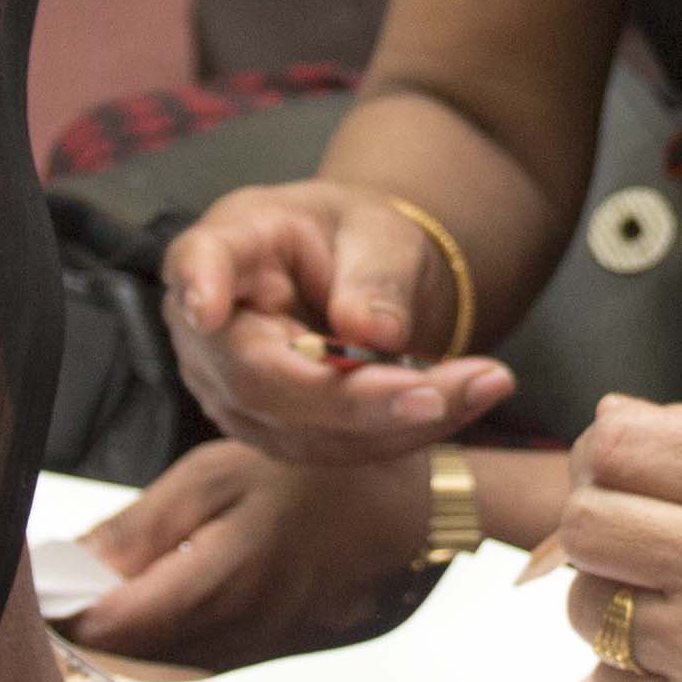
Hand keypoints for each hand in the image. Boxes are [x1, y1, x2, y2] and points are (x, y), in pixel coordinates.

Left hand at [73, 439, 436, 667]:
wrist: (404, 515)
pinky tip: (149, 609)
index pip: (114, 627)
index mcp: (224, 579)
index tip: (40, 588)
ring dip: (121, 641)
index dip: (65, 613)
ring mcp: (256, 654)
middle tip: (57, 591)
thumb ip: (143, 528)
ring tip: (95, 597)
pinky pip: (195, 665)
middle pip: (129, 657)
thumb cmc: (313, 477)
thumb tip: (73, 567)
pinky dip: (161, 644)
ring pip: (160, 668)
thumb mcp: (220, 473)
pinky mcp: (268, 658)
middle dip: (86, 629)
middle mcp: (239, 634)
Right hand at [160, 179, 514, 463]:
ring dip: (399, 422)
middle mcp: (209, 329)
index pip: (198, 264)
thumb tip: (373, 334)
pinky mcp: (273, 433)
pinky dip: (405, 432)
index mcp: (227, 246)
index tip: (209, 307)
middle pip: (260, 376)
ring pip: (303, 429)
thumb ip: (375, 276)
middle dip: (358, 396)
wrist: (358, 278)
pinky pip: (336, 448)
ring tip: (484, 385)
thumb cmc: (355, 238)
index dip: (200, 287)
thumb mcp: (378, 232)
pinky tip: (464, 400)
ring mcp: (231, 391)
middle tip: (447, 389)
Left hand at [549, 400, 681, 681]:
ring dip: (616, 608)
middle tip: (631, 546)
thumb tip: (613, 421)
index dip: (600, 457)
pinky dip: (636, 679)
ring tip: (678, 615)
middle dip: (595, 530)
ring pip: (588, 608)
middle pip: (583, 525)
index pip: (619, 447)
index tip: (611, 475)